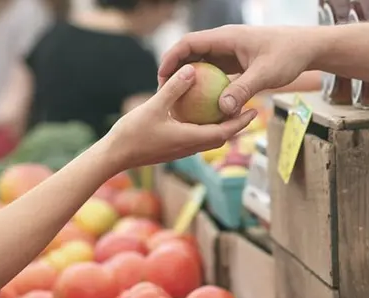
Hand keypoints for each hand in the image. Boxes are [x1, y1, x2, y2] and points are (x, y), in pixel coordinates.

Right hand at [106, 64, 257, 170]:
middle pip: (221, 137)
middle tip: (249, 108)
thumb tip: (192, 69)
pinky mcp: (173, 149)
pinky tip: (200, 113)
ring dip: (222, 127)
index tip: (254, 110)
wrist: (114, 156)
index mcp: (190, 139)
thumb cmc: (132, 133)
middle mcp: (190, 147)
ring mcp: (181, 150)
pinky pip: (196, 137)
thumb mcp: (154, 106)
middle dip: (237, 125)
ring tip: (229, 110)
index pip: (224, 132)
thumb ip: (174, 89)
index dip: (241, 122)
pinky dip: (205, 127)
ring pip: (209, 139)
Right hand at [158, 25, 319, 115]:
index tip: (161, 77)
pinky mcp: (236, 62)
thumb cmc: (288, 55)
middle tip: (164, 93)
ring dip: (190, 80)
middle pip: (191, 53)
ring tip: (178, 101)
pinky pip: (215, 73)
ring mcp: (230, 52)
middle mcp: (224, 42)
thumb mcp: (265, 74)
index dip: (171, 58)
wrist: (306, 48)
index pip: (189, 43)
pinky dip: (207, 86)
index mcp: (226, 37)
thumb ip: (243, 90)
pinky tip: (202, 105)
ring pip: (202, 64)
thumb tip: (222, 109)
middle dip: (175, 71)